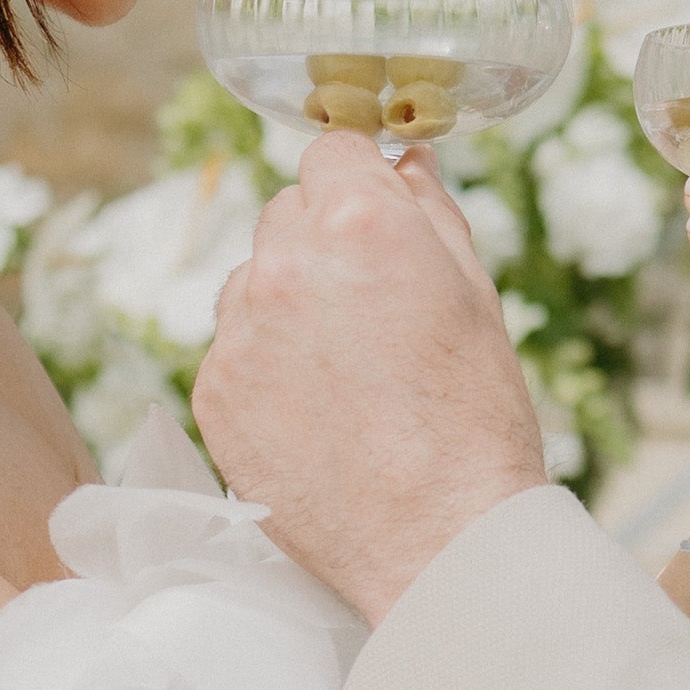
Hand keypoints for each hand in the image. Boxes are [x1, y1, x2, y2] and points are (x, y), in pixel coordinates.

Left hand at [196, 133, 550, 621]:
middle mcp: (286, 263)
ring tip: (345, 372)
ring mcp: (239, 329)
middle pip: (286, 211)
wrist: (437, 541)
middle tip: (373, 309)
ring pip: (252, 280)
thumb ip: (431, 213)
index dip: (358, 181)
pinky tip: (317, 413)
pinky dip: (265, 367)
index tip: (373, 213)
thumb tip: (405, 161)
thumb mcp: (477, 298)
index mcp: (360, 224)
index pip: (332, 149)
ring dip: (287, 302)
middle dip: (323, 241)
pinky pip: (232, 348)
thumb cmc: (476, 423)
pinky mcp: (212, 390)